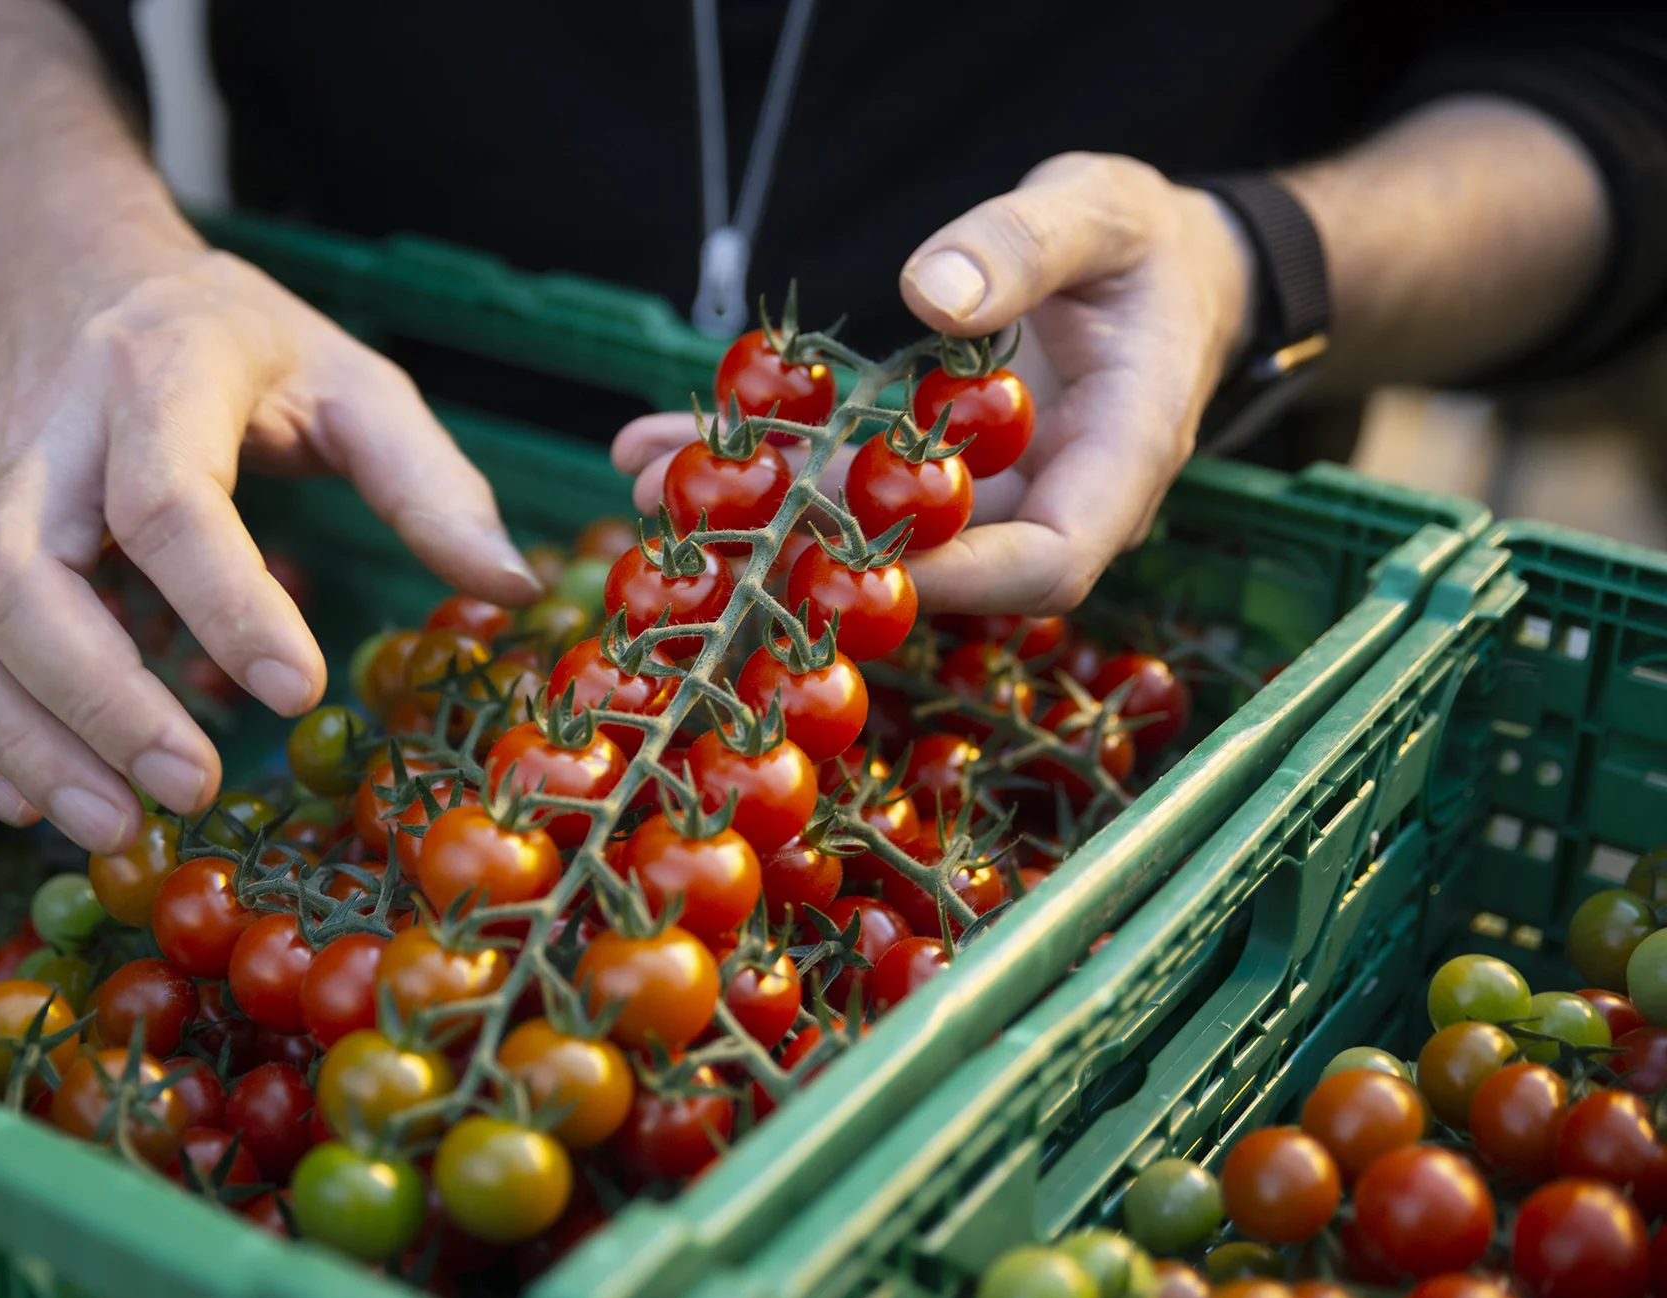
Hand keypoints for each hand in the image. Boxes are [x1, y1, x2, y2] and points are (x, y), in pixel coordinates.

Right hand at [0, 237, 539, 853]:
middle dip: (97, 699)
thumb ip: (428, 480)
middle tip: (192, 789)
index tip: (295, 692)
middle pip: (18, 573)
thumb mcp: (349, 374)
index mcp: (160, 372)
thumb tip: (513, 588)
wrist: (63, 273)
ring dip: (15, 738)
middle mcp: (41, 430)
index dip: (225, 602)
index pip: (166, 497)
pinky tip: (28, 800)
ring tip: (111, 823)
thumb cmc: (229, 343)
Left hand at [614, 152, 1254, 614]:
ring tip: (647, 474)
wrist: (1158, 267)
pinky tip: (671, 442)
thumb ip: (1026, 245)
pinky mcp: (938, 476)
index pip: (1048, 560)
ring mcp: (990, 497)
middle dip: (810, 549)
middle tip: (691, 519)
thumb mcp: (1099, 213)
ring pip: (874, 529)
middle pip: (939, 564)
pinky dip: (770, 464)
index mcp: (1119, 462)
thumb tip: (934, 292)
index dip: (955, 576)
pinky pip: (853, 482)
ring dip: (762, 511)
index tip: (848, 556)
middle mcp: (1049, 501)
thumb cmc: (1145, 244)